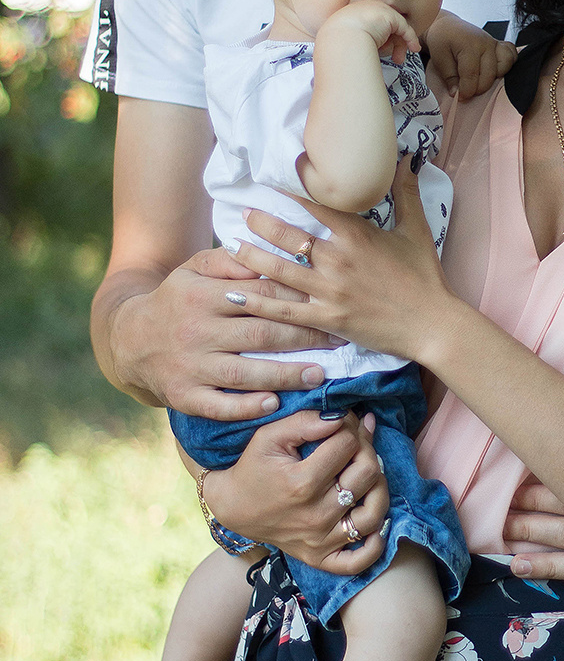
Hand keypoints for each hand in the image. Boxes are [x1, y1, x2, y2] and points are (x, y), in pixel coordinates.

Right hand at [108, 246, 337, 418]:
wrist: (128, 339)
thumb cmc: (177, 299)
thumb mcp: (194, 269)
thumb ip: (229, 261)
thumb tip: (264, 253)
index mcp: (202, 295)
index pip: (260, 296)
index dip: (297, 301)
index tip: (328, 304)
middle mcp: (196, 331)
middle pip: (259, 335)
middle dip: (303, 338)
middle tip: (338, 341)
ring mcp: (189, 366)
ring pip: (243, 373)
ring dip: (284, 375)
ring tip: (319, 374)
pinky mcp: (183, 395)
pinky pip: (217, 405)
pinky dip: (245, 407)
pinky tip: (273, 404)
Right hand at [201, 408, 388, 575]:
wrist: (233, 507)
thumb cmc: (253, 467)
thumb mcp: (270, 436)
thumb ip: (306, 422)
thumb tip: (342, 417)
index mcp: (302, 483)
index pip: (348, 445)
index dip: (350, 426)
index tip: (343, 423)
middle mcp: (316, 515)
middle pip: (367, 474)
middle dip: (367, 448)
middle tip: (356, 442)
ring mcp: (321, 540)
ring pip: (374, 513)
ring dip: (379, 487)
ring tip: (367, 473)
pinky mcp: (321, 557)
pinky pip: (360, 559)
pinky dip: (375, 543)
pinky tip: (373, 518)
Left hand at [225, 158, 454, 364]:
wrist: (433, 324)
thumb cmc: (426, 276)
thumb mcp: (417, 229)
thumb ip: (406, 192)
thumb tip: (405, 159)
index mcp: (357, 235)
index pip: (316, 205)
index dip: (291, 191)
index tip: (271, 180)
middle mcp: (338, 260)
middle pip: (289, 236)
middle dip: (262, 223)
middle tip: (244, 214)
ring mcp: (329, 291)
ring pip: (280, 270)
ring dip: (252, 257)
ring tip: (231, 247)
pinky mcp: (327, 319)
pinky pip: (284, 310)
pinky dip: (257, 302)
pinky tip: (235, 293)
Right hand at [318, 2, 420, 66]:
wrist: (339, 39)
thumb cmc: (339, 46)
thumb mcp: (348, 41)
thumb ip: (359, 41)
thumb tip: (365, 52)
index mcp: (354, 13)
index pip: (373, 25)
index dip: (381, 40)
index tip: (383, 54)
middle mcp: (367, 7)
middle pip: (385, 25)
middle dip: (392, 43)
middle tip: (396, 60)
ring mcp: (378, 9)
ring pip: (395, 28)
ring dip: (400, 45)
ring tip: (399, 60)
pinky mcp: (389, 15)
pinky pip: (404, 28)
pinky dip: (410, 39)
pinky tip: (414, 49)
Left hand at [426, 10, 517, 100]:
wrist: (447, 26)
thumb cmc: (441, 41)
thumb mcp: (439, 59)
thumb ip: (449, 78)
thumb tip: (457, 93)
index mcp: (469, 45)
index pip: (472, 75)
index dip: (466, 90)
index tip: (460, 97)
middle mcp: (485, 43)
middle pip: (489, 75)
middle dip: (477, 88)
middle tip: (466, 91)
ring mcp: (494, 43)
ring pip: (505, 66)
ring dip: (493, 79)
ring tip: (479, 81)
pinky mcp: (499, 45)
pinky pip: (512, 56)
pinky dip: (506, 66)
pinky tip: (494, 72)